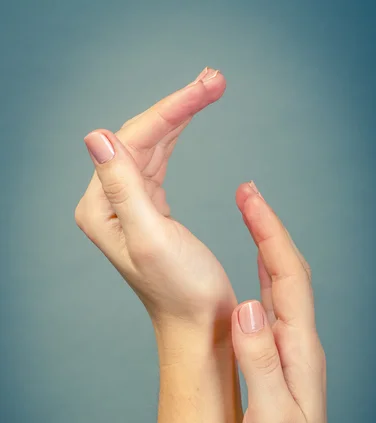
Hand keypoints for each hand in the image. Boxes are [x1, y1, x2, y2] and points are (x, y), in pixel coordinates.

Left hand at [75, 68, 235, 333]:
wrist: (199, 324)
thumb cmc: (181, 290)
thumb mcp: (151, 238)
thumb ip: (122, 187)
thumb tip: (95, 136)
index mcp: (101, 209)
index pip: (131, 142)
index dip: (170, 111)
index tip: (208, 87)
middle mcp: (108, 204)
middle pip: (140, 138)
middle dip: (178, 107)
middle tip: (215, 79)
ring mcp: (128, 205)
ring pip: (151, 147)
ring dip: (180, 117)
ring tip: (211, 88)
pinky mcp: (150, 210)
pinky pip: (159, 163)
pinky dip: (177, 139)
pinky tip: (188, 120)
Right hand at [231, 181, 338, 422]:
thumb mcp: (270, 416)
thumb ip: (259, 361)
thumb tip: (245, 307)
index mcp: (299, 348)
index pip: (288, 277)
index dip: (270, 234)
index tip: (250, 199)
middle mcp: (300, 341)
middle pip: (289, 271)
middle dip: (269, 227)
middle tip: (247, 192)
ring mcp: (292, 348)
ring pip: (282, 284)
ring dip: (268, 246)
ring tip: (251, 214)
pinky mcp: (281, 359)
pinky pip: (274, 306)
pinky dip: (265, 275)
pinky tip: (258, 268)